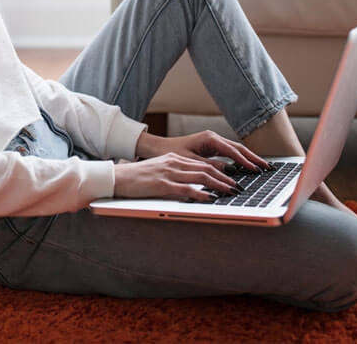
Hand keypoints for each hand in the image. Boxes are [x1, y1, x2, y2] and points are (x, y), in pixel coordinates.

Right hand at [113, 152, 243, 200]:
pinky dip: (201, 193)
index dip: (220, 171)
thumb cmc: (136, 178)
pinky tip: (211, 198)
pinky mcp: (162, 185)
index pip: (202, 164)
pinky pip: (186, 189)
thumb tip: (192, 185)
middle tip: (238, 187)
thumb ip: (175, 175)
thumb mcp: (159, 171)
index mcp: (174, 158)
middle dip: (225, 178)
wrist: (117, 177)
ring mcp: (168, 173)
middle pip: (206, 169)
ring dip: (219, 185)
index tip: (232, 179)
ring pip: (200, 177)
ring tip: (231, 192)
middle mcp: (174, 163)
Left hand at [136, 130, 270, 172]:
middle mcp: (213, 138)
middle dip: (254, 158)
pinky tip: (248, 167)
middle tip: (268, 168)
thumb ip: (209, 166)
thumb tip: (229, 171)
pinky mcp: (211, 147)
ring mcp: (213, 141)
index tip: (256, 170)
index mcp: (209, 139)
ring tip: (263, 167)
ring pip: (236, 150)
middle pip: (239, 148)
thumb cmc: (171, 153)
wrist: (159, 148)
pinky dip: (240, 159)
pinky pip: (230, 153)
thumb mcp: (190, 162)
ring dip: (249, 158)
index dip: (245, 161)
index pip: (233, 151)